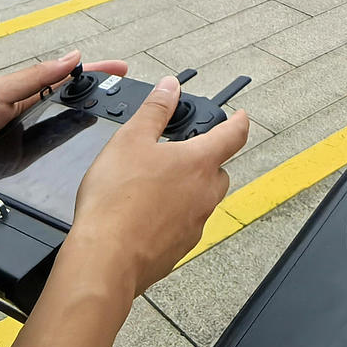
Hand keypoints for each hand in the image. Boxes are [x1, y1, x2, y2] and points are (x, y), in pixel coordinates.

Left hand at [0, 50, 127, 158]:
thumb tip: (72, 58)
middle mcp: (31, 112)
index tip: (121, 70)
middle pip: (73, 101)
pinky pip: (57, 151)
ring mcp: (30, 138)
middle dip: (100, 96)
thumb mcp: (1, 92)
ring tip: (118, 122)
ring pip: (68, 127)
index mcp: (27, 90)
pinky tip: (89, 151)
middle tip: (128, 96)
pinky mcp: (26, 162)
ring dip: (91, 123)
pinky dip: (74, 147)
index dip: (95, 72)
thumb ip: (36, 77)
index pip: (68, 78)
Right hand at [66, 75, 251, 296]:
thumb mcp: (130, 140)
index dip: (239, 122)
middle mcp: (205, 194)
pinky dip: (172, 216)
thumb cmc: (116, 201)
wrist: (106, 258)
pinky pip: (185, 225)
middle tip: (181, 153)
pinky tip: (145, 215)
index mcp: (199, 163)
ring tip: (155, 186)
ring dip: (188, 190)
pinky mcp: (180, 249)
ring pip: (202, 200)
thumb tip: (170, 87)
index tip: (241, 116)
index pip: (233, 135)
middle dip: (206, 160)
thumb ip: (155, 110)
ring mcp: (195, 225)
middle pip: (218, 170)